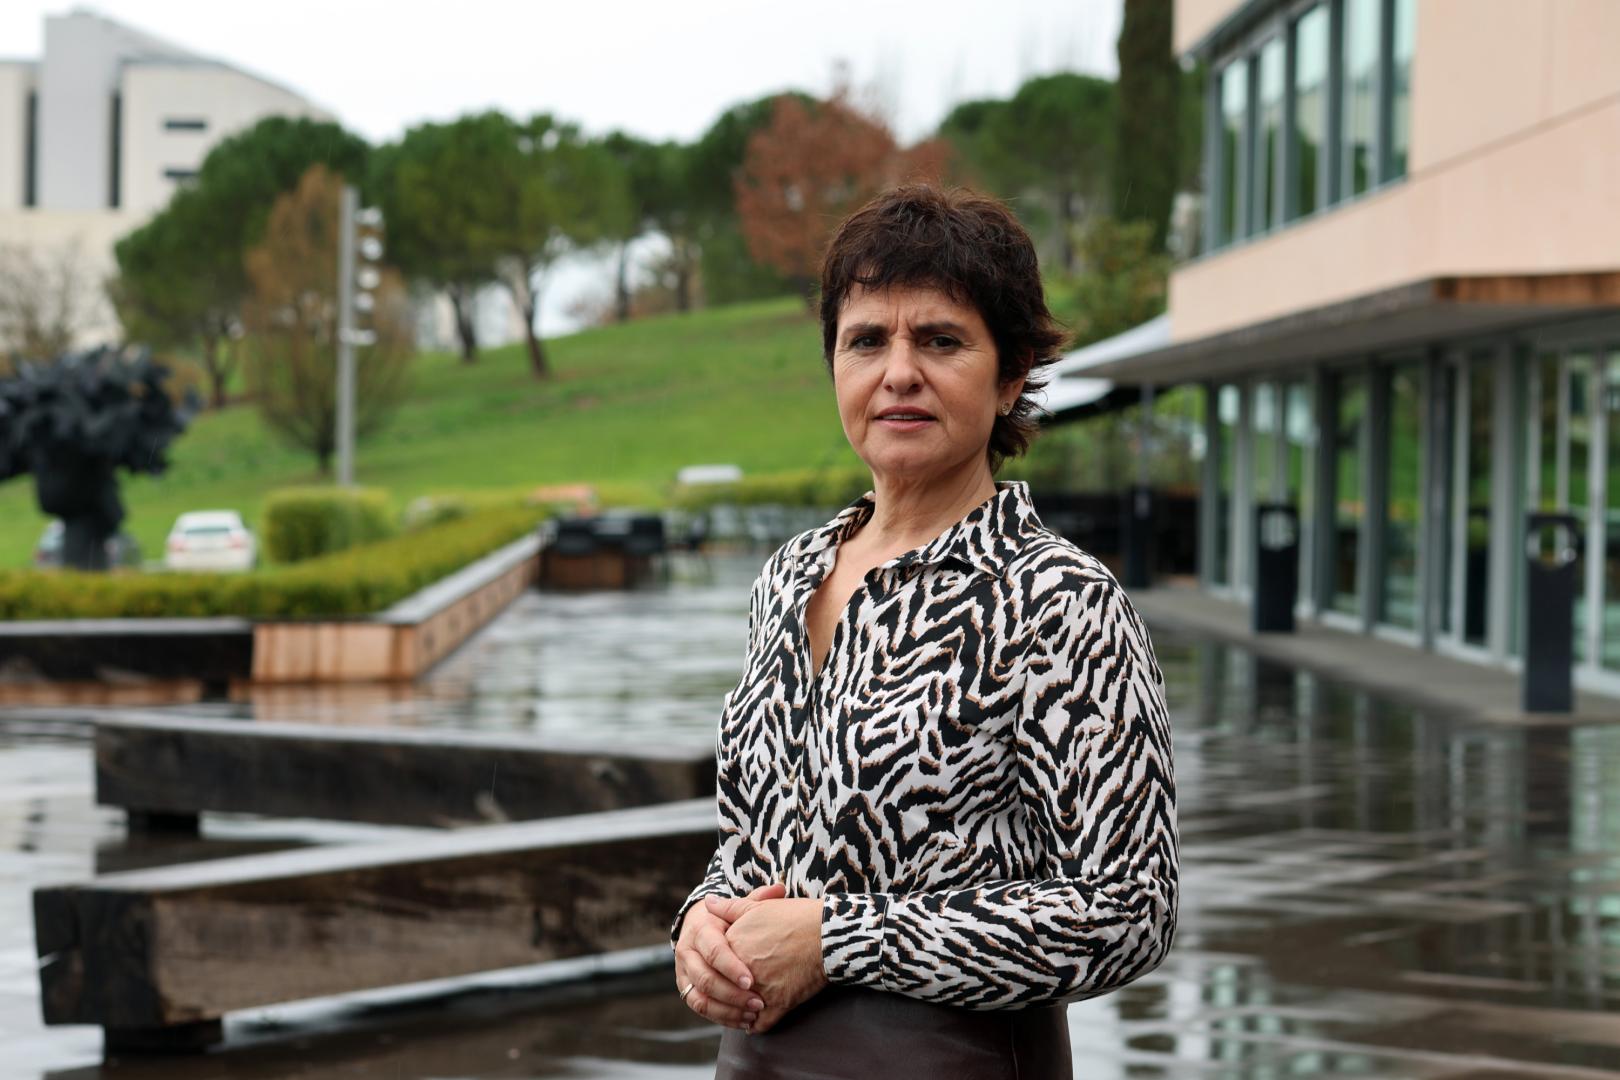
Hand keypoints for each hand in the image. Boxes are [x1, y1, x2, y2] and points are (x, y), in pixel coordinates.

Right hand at [675, 882, 784, 1028]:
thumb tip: (780, 888)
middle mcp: (686, 951)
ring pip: (700, 998)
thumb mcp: (740, 909)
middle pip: (705, 978)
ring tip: (753, 1016)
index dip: (731, 967)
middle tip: (758, 1003)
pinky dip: (721, 1017)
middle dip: (732, 994)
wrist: (700, 928)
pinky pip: (700, 1008)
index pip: (713, 951)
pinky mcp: (686, 988)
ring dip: (727, 1010)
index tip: (751, 981)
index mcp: (700, 929)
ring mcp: (683, 972)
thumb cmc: (728, 920)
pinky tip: (743, 1021)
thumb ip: (758, 901)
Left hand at [707, 892, 826, 1033]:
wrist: (827, 933)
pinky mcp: (778, 1005)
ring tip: (743, 1008)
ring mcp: (759, 989)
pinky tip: (755, 1021)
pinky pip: (759, 1024)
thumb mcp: (758, 907)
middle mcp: (741, 970)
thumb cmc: (795, 917)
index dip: (719, 968)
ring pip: (738, 1009)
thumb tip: (708, 902)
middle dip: (726, 992)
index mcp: (732, 945)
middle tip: (732, 992)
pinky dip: (756, 1024)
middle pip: (723, 988)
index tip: (724, 970)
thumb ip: (729, 908)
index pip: (713, 965)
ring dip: (739, 1010)